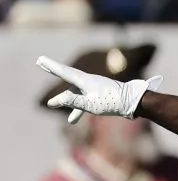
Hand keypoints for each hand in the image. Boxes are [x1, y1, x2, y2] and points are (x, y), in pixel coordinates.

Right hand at [36, 55, 162, 124]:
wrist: (134, 102)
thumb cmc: (112, 102)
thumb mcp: (90, 104)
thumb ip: (73, 102)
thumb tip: (56, 100)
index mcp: (85, 80)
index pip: (64, 71)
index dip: (51, 66)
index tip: (40, 59)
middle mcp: (89, 80)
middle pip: (68, 75)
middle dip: (55, 70)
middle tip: (42, 62)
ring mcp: (95, 87)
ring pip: (76, 92)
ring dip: (66, 99)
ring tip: (53, 105)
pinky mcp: (101, 94)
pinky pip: (84, 99)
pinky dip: (77, 108)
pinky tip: (72, 120)